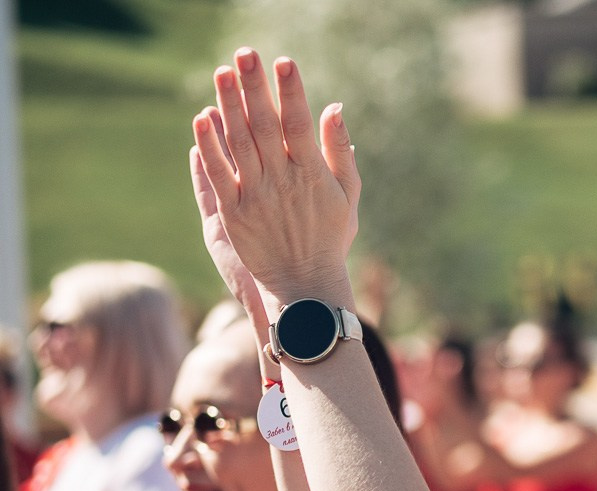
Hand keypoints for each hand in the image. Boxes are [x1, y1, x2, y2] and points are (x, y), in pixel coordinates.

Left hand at [192, 48, 359, 307]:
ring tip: (222, 73)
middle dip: (254, 87)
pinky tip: (203, 119)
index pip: (299, 123)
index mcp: (313, 174)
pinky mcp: (233, 213)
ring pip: (238, 143)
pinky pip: (218, 174)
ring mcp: (256, 197)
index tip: (284, 62)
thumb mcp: (347, 195)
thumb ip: (339, 151)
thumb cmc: (330, 237)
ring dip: (228, 106)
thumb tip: (334, 108)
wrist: (305, 284)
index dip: (291, 91)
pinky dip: (209, 146)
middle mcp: (283, 182)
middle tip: (245, 54)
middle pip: (265, 125)